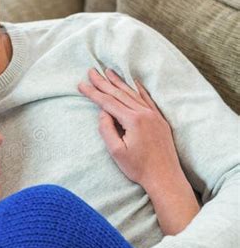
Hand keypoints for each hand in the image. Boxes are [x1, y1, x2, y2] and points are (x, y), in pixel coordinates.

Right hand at [78, 68, 198, 234]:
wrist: (165, 176)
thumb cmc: (139, 168)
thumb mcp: (117, 151)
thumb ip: (106, 130)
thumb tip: (102, 113)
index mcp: (133, 120)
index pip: (108, 102)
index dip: (93, 93)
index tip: (81, 85)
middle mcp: (144, 113)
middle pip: (119, 93)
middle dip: (103, 82)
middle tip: (91, 71)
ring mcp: (153, 114)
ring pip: (132, 93)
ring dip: (119, 82)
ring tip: (108, 71)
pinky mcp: (159, 119)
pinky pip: (146, 98)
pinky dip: (137, 88)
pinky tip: (132, 82)